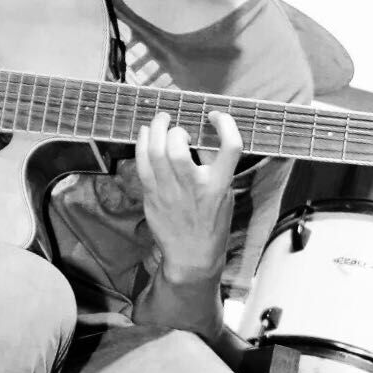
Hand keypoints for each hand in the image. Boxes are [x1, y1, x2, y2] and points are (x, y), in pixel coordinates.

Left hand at [136, 110, 242, 279]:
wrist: (192, 256)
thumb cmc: (211, 224)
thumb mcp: (225, 194)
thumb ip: (215, 167)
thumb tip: (201, 135)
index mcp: (220, 184)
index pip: (231, 146)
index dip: (226, 124)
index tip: (216, 116)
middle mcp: (195, 186)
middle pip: (178, 146)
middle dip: (175, 129)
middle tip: (175, 124)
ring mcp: (170, 191)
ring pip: (155, 151)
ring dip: (155, 129)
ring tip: (160, 121)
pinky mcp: (152, 195)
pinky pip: (142, 162)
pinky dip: (141, 142)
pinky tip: (145, 134)